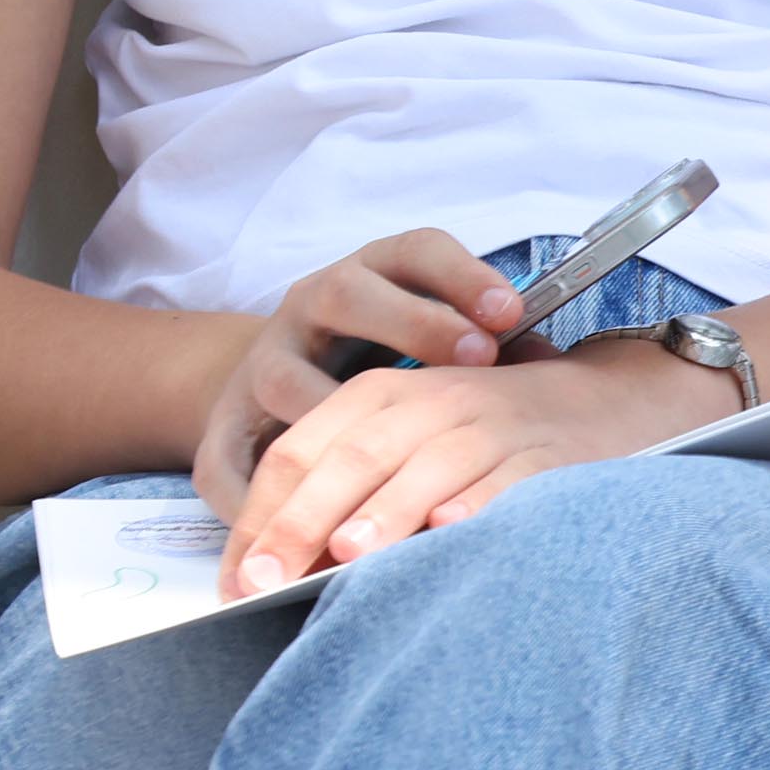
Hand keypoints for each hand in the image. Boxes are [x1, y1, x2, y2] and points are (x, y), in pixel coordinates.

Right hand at [192, 231, 526, 514]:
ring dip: (338, 412)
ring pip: (285, 377)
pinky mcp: (221, 431)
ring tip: (387, 451)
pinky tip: (306, 516)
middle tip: (477, 356)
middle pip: (350, 295)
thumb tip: (548, 361)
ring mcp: (260, 364)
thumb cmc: (382, 361)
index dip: (463, 276)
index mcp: (371, 275)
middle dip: (416, 322)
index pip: (415, 252)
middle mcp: (310, 307)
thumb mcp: (428, 333)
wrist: (273, 385)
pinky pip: (229, 461)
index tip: (511, 311)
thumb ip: (481, 344)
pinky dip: (262, 494)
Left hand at [216, 335, 734, 598]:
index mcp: (383, 392)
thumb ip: (341, 485)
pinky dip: (480, 503)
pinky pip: (509, 477)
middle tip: (263, 581)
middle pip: (355, 455)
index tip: (235, 579)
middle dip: (304, 519)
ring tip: (348, 553)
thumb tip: (264, 567)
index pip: (302, 449)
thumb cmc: (480, 436)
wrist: (603, 402)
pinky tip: (452, 529)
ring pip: (429, 463)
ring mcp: (495, 424)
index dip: (263, 513)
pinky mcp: (551, 453)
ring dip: (388, 508)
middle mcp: (436, 400)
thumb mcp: (404, 436)